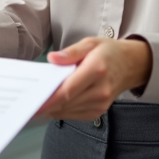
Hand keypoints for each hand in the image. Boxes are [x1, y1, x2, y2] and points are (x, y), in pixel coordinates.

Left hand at [36, 38, 152, 120]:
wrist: (131, 65)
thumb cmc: (109, 52)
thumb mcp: (90, 43)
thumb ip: (70, 52)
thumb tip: (52, 59)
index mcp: (96, 70)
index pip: (68, 90)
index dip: (48, 99)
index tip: (33, 101)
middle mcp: (100, 90)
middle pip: (66, 103)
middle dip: (45, 103)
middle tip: (28, 100)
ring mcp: (100, 103)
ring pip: (68, 111)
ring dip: (52, 107)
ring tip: (39, 99)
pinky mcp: (98, 111)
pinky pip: (74, 115)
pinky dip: (62, 110)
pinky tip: (55, 102)